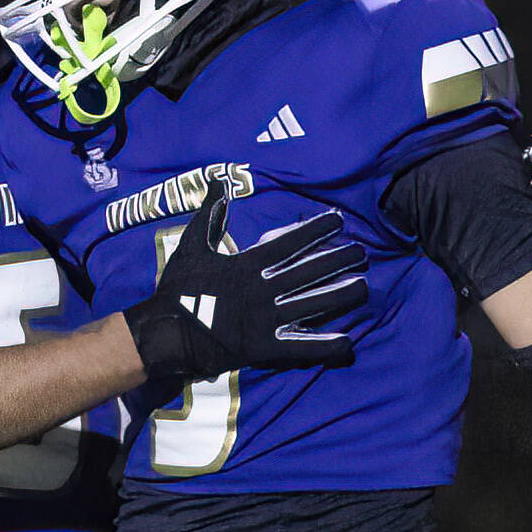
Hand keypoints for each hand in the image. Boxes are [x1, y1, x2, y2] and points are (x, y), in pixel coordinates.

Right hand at [125, 175, 367, 380]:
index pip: (289, 243)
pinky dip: (324, 345)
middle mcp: (262, 290)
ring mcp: (265, 320)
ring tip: (365, 286)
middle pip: (308, 272)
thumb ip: (210, 215)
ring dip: (340, 295)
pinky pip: (300, 347)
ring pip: (311, 305)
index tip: (338, 221)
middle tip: (362, 252)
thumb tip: (221, 184)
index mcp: (247, 265)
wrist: (166, 334)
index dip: (315, 231)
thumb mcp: (191, 245)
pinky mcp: (264, 348)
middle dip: (337, 260)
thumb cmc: (178, 290)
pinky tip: (348, 340)